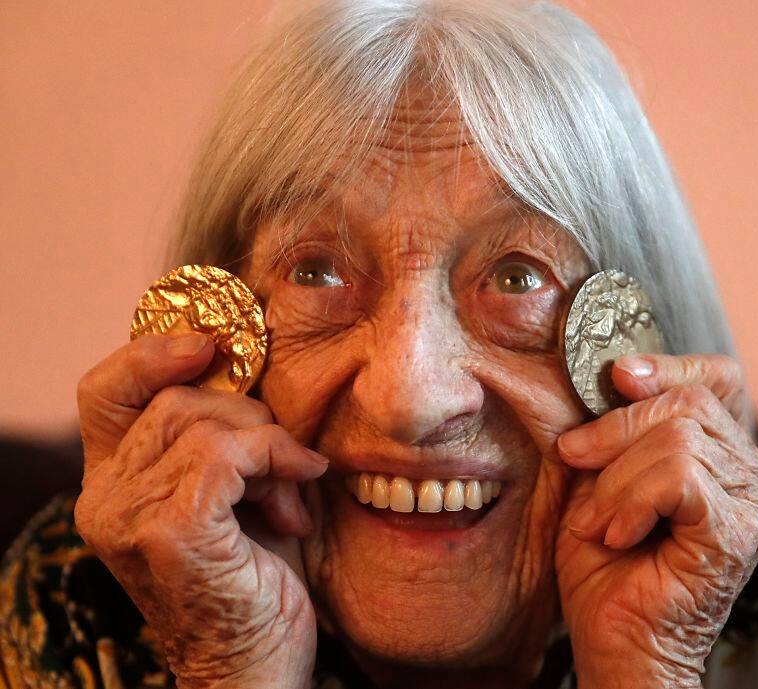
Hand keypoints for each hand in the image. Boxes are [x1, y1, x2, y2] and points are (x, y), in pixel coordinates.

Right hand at [75, 333, 326, 688]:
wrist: (257, 664)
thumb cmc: (251, 575)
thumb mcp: (229, 492)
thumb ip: (218, 437)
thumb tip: (248, 368)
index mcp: (115, 482)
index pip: (107, 392)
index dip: (151, 353)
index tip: (207, 346)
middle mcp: (107, 496)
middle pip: (176, 398)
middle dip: (249, 418)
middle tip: (286, 466)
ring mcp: (130, 513)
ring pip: (207, 422)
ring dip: (269, 451)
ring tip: (290, 499)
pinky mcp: (169, 529)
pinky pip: (229, 452)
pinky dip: (276, 462)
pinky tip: (294, 506)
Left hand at [554, 354, 757, 688]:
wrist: (613, 637)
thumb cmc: (604, 559)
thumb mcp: (598, 473)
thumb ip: (612, 425)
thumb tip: (617, 372)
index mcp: (724, 452)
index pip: (714, 378)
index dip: (666, 366)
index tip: (614, 376)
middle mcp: (753, 472)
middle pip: (685, 402)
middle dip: (613, 431)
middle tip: (576, 464)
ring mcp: (753, 502)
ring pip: (676, 439)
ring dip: (615, 481)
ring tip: (599, 523)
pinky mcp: (738, 531)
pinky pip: (677, 477)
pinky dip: (631, 501)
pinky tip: (619, 535)